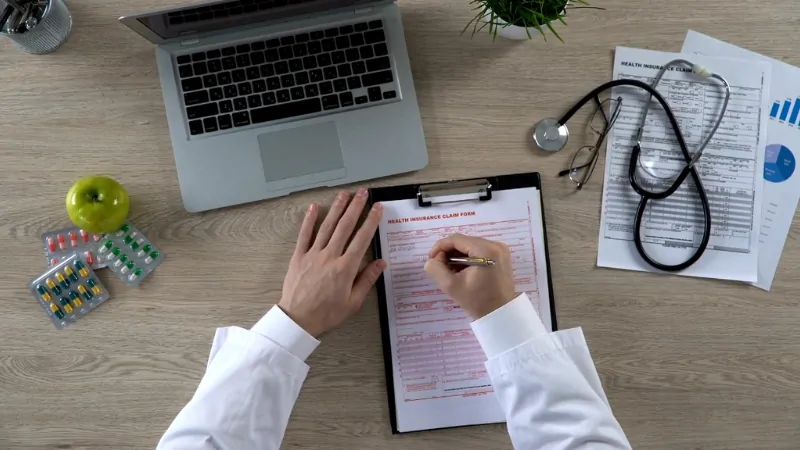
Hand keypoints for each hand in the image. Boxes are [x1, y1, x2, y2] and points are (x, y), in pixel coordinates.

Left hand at [278, 188, 385, 336]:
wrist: (298, 320)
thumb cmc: (326, 313)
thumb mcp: (353, 301)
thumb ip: (367, 280)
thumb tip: (381, 263)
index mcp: (345, 268)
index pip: (362, 238)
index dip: (371, 221)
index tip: (377, 208)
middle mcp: (330, 257)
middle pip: (345, 226)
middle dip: (355, 207)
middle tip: (362, 193)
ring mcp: (313, 255)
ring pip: (327, 226)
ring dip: (336, 208)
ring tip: (344, 194)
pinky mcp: (299, 257)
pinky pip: (304, 235)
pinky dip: (309, 220)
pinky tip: (314, 207)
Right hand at [424, 234, 515, 318]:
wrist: (501, 314)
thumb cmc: (477, 302)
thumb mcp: (451, 286)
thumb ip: (436, 268)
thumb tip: (432, 259)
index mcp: (486, 249)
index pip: (456, 239)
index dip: (440, 247)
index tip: (431, 259)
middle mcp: (495, 245)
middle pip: (464, 241)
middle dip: (449, 252)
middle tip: (440, 267)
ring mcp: (500, 250)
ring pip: (470, 246)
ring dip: (457, 256)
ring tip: (451, 271)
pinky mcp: (501, 256)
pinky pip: (479, 251)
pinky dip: (467, 258)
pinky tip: (462, 271)